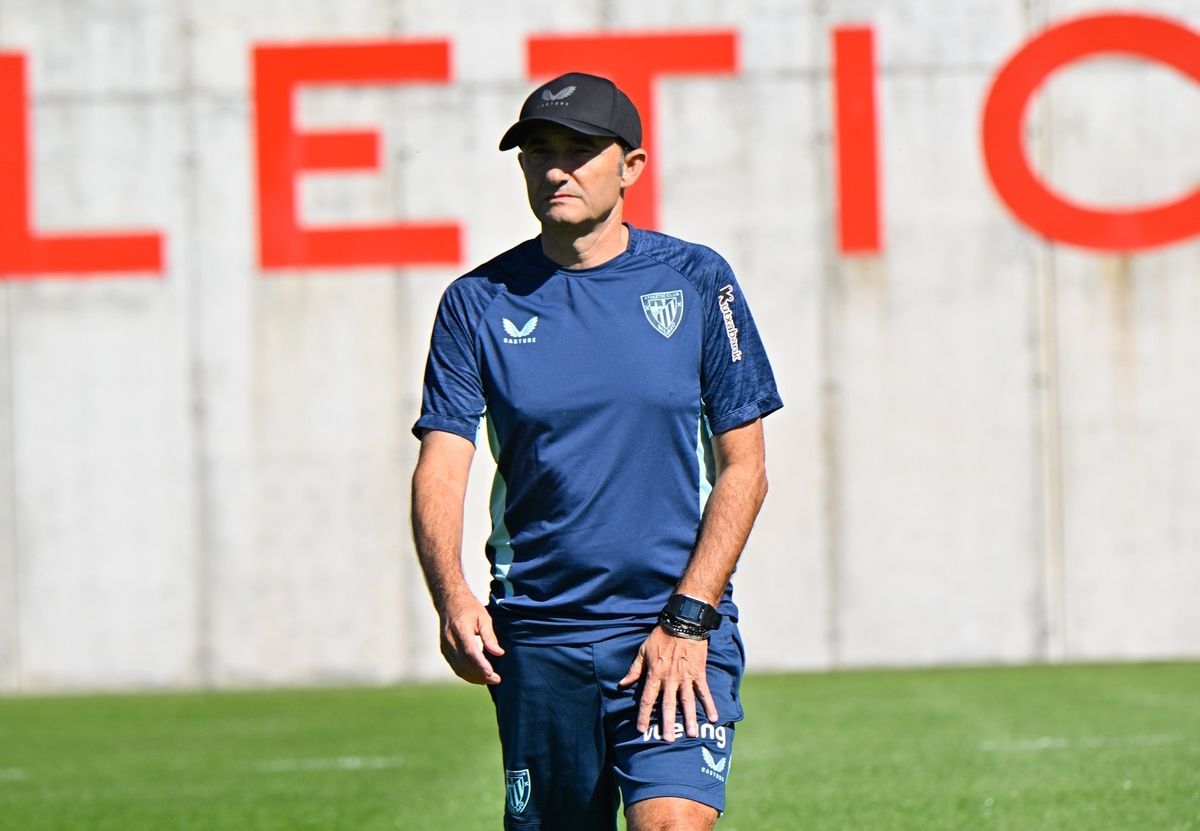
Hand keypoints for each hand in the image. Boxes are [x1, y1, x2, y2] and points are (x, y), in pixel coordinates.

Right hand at [438, 594, 503, 684]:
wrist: (449, 602)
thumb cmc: (469, 607)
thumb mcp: (484, 617)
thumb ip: (490, 636)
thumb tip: (499, 653)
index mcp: (460, 628)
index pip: (470, 650)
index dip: (480, 664)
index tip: (492, 673)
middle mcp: (450, 639)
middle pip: (465, 662)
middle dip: (481, 674)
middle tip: (497, 679)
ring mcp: (445, 646)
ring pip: (459, 668)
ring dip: (474, 677)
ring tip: (490, 680)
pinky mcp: (444, 651)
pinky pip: (455, 667)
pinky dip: (467, 674)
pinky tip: (478, 677)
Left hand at [618, 626, 718, 741]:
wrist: (683, 623)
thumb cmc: (661, 637)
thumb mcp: (643, 651)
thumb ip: (634, 670)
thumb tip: (622, 684)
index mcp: (655, 674)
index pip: (647, 699)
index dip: (643, 715)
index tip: (640, 729)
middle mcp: (670, 679)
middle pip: (667, 705)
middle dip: (667, 723)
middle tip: (668, 740)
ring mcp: (686, 677)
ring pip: (687, 702)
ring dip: (690, 719)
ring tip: (692, 734)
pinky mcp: (699, 673)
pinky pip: (704, 692)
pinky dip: (710, 704)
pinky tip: (714, 717)